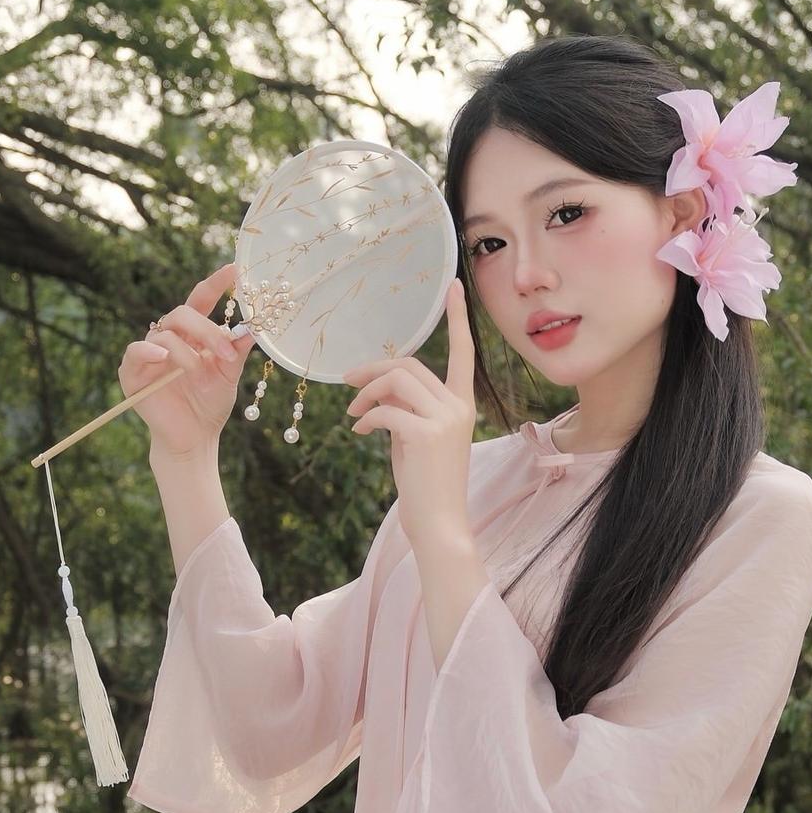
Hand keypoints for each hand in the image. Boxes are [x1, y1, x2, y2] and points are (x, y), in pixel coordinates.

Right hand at [118, 261, 256, 458]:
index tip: (234, 270)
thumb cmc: (209, 405)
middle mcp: (170, 338)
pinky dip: (149, 351)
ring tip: (200, 373)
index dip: (215, 284)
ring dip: (187, 352)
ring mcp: (150, 353)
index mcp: (193, 335)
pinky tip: (164, 358)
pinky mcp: (133, 372)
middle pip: (183, 314)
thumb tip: (254, 327)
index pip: (200, 300)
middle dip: (206, 330)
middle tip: (225, 352)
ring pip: (165, 333)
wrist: (194, 438)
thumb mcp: (228, 376)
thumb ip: (236, 350)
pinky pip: (136, 350)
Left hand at [343, 279, 475, 551]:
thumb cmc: (425, 485)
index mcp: (462, 405)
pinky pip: (386, 409)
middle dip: (374, 370)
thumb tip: (377, 389)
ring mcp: (446, 419)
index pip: (463, 353)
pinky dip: (366, 416)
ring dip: (366, 392)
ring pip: (398, 380)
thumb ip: (406, 409)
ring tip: (353, 413)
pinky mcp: (427, 434)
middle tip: (348, 384)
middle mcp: (459, 406)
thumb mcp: (416, 439)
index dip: (457, 319)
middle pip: (411, 365)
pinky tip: (359, 431)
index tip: (454, 287)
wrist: (439, 524)